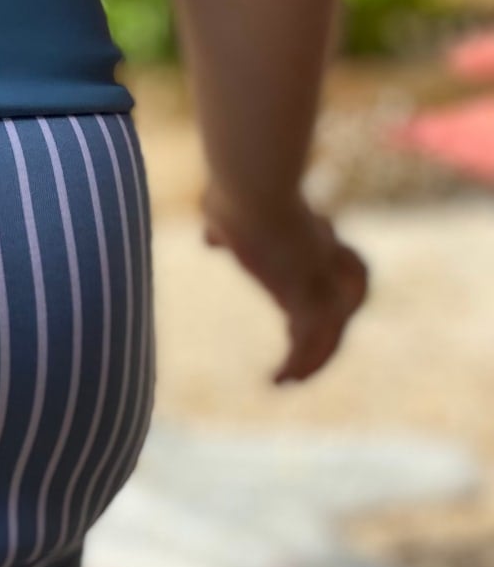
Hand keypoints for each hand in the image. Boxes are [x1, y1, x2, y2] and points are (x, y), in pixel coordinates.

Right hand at [203, 191, 368, 385]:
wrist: (251, 185)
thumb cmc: (236, 185)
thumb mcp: (227, 208)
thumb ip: (223, 226)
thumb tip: (212, 237)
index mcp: (313, 229)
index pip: (344, 260)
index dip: (340, 284)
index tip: (314, 306)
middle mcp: (325, 252)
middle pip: (355, 290)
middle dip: (338, 320)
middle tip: (311, 352)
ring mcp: (319, 276)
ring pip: (334, 325)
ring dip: (318, 357)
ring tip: (292, 380)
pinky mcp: (306, 294)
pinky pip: (310, 340)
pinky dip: (300, 363)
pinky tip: (279, 381)